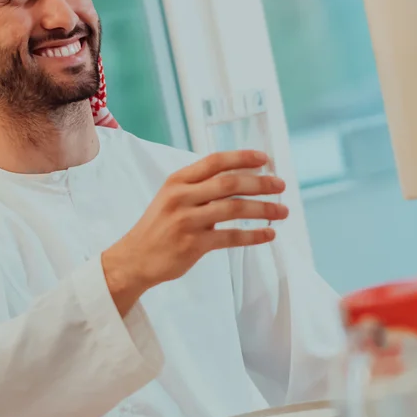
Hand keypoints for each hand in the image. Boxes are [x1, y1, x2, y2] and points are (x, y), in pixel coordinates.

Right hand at [102, 152, 287, 315]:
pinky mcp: (193, 245)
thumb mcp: (171, 197)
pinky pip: (230, 237)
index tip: (265, 159)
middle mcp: (181, 197)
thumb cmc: (158, 227)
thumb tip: (240, 178)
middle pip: (229, 183)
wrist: (134, 259)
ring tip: (282, 211)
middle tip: (281, 185)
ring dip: (263, 209)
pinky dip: (253, 235)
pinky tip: (269, 234)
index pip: (214, 161)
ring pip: (234, 209)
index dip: (242, 158)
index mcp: (177, 181)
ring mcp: (187, 221)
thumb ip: (199, 187)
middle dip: (260, 183)